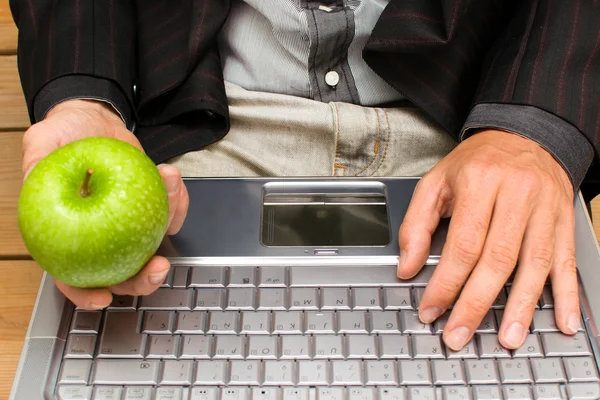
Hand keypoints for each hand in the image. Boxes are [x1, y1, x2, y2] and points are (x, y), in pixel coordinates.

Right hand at [22, 100, 188, 308]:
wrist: (93, 120)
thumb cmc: (64, 136)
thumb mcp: (42, 141)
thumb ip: (37, 161)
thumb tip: (33, 176)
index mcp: (68, 233)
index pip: (71, 275)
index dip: (85, 294)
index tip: (103, 299)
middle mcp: (101, 235)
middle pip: (122, 272)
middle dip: (143, 277)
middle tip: (158, 266)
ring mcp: (128, 222)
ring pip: (152, 242)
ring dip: (167, 222)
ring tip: (169, 185)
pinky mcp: (148, 205)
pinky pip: (169, 213)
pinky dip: (176, 201)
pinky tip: (172, 180)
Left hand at [398, 129, 577, 349]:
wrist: (524, 134)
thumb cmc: (477, 162)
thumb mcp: (436, 182)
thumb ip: (416, 224)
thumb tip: (407, 267)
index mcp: (479, 182)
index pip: (462, 243)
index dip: (445, 282)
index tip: (431, 309)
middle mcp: (516, 194)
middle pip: (497, 259)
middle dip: (475, 303)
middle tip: (458, 335)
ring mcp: (545, 209)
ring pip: (535, 264)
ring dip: (520, 307)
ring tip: (506, 338)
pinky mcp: (563, 220)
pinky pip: (567, 261)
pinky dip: (566, 294)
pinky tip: (563, 320)